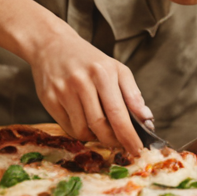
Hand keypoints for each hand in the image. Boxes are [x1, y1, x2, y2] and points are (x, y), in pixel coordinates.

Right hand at [24, 23, 151, 155]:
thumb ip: (133, 94)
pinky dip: (80, 132)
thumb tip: (147, 119)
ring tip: (102, 129)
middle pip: (100, 126)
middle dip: (113, 140)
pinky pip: (68, 128)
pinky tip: (85, 122)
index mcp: (103, 72)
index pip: (118, 113)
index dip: (128, 135)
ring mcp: (63, 92)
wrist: (53, 46)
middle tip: (120, 144)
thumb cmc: (90, 61)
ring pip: (83, 130)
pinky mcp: (49, 100)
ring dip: (95, 137)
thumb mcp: (116, 69)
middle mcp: (82, 82)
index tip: (137, 149)